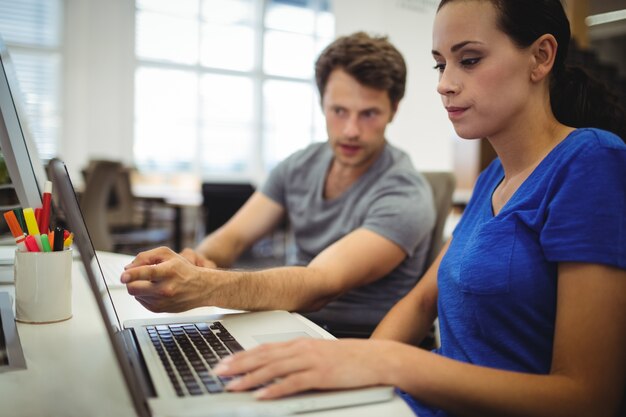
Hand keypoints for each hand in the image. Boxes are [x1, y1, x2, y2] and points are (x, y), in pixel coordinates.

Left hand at [121, 246, 209, 311]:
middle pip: (134, 288)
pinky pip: (141, 301)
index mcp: (169, 271)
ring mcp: (162, 301)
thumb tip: (128, 268)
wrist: (202, 288)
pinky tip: (155, 290)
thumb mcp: (168, 254)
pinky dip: (143, 295)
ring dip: (138, 287)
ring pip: (136, 295)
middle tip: (135, 276)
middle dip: (130, 281)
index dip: (133, 274)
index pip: (148, 272)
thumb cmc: (184, 270)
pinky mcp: (159, 309)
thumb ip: (146, 256)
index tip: (124, 276)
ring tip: (152, 282)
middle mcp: (166, 288)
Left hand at [214, 338, 396, 398]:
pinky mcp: (321, 376)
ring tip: (232, 386)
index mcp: (300, 343)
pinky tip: (261, 395)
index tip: (224, 362)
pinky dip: (275, 389)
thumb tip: (277, 366)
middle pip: (263, 356)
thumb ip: (299, 358)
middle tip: (218, 373)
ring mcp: (311, 361)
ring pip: (273, 369)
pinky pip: (293, 383)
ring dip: (250, 378)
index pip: (264, 348)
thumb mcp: (320, 353)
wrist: (377, 358)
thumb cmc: (349, 358)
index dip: (242, 355)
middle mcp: (302, 349)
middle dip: (238, 365)